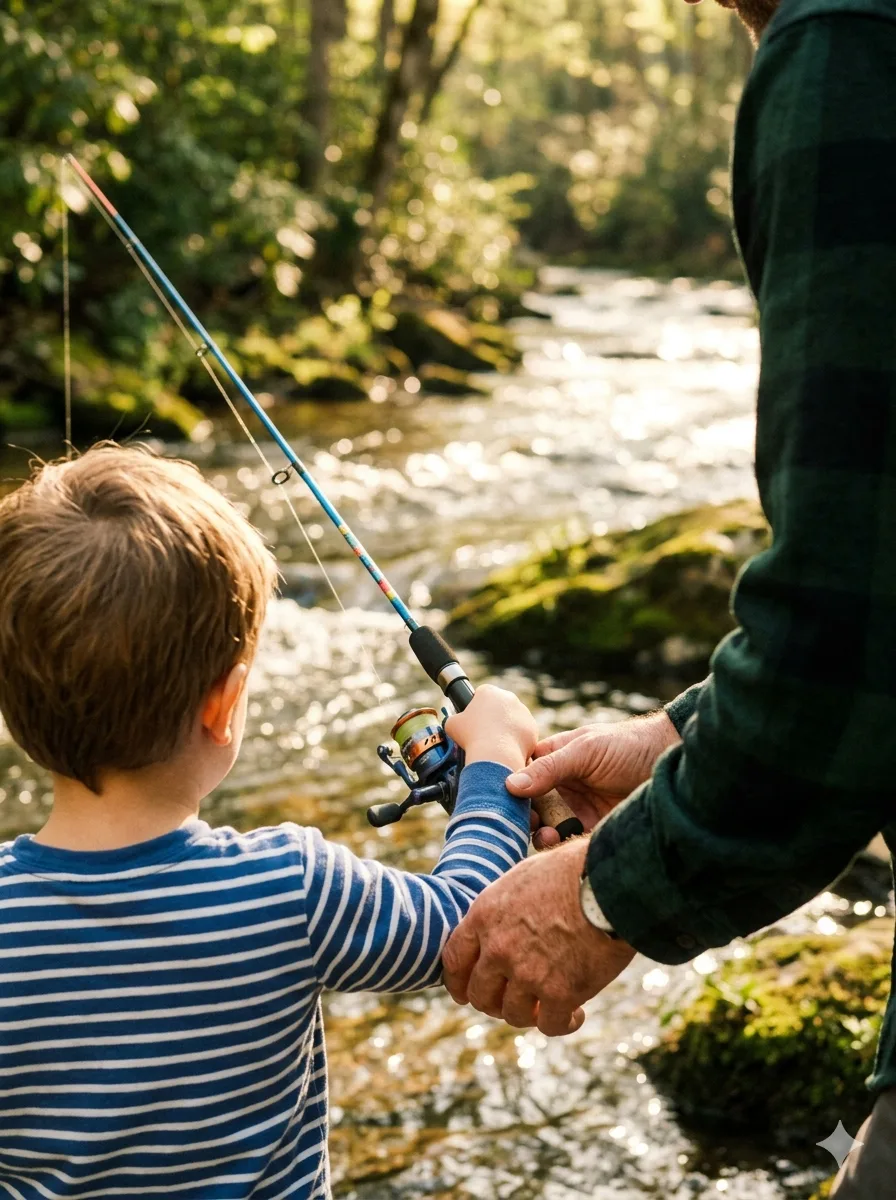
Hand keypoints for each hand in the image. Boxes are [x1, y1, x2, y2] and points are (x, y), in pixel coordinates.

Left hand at [442, 837, 635, 1034]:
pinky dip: (563, 1023)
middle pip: (480, 995)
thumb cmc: (573, 870)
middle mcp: (499, 948)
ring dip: (530, 1014)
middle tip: (514, 1001)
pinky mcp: (560, 993)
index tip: (467, 992)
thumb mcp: (523, 878)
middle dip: (494, 1002)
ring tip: (548, 1005)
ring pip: (513, 1015)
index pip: (454, 960)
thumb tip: (505, 924)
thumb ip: (505, 909)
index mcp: (485, 916)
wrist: (610, 881)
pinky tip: (576, 1013)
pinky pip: (551, 1025)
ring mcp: (528, 973)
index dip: (459, 982)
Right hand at [445, 684, 538, 773]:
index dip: (477, 709)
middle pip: (499, 706)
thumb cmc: (471, 736)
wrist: (495, 754)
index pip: (482, 695)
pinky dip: (516, 739)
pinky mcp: (532, 726)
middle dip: (494, 717)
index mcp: (488, 692)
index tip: (474, 722)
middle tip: (486, 733)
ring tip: (497, 743)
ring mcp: (523, 711)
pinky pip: (523, 732)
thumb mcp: (451, 724)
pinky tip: (507, 748)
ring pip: (513, 718)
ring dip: (506, 727)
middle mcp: (508, 697)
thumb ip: (455, 718)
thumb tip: (456, 721)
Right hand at [506, 711, 679, 848]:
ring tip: (547, 836)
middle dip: (524, 817)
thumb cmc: (630, 745)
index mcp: (555, 758)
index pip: (521, 775)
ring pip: (548, 826)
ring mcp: (578, 807)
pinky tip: (563, 845)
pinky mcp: (594, 829)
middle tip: (527, 824)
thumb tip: (510, 785)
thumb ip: (550, 768)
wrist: (674, 766)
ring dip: (542, 834)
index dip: (510, 790)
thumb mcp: (587, 750)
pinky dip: (562, 847)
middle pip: (531, 805)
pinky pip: (570, 842)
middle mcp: (563, 784)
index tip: (505, 803)